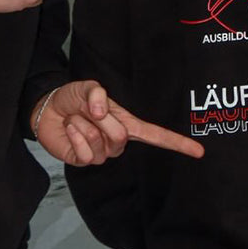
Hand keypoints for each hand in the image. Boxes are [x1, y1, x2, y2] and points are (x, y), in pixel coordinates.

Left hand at [33, 80, 204, 166]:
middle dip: (101, 121)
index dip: (177, 144)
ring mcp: (101, 153)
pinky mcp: (84, 161)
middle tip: (87, 111)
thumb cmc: (74, 98)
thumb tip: (102, 111)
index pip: (156, 136)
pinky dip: (73, 137)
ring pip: (99, 144)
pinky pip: (84, 154)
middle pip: (120, 137)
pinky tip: (69, 130)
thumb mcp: (88, 87)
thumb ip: (97, 94)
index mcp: (128, 124)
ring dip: (83, 126)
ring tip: (76, 119)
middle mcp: (118, 141)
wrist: (48, 110)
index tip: (199, 151)